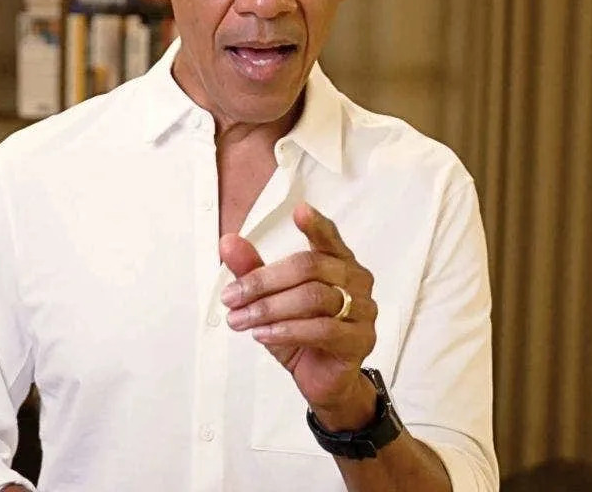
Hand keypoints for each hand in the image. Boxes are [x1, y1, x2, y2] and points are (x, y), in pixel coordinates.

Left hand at [219, 203, 377, 429]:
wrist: (324, 381)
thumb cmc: (301, 334)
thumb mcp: (271, 300)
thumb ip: (253, 270)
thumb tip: (227, 242)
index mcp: (339, 262)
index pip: (330, 238)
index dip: (316, 225)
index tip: (299, 210)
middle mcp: (357, 281)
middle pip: (310, 267)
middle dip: (263, 281)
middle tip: (231, 297)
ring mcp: (364, 310)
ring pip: (313, 298)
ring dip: (269, 308)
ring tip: (240, 319)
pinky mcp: (360, 340)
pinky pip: (323, 329)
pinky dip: (286, 330)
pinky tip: (262, 335)